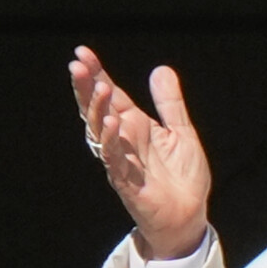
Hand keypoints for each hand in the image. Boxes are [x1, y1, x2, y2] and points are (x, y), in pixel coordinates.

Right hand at [69, 46, 211, 259]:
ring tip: (101, 88)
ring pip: (100, 132)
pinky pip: (115, 160)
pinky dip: (112, 142)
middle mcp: (123, 141)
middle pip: (97, 110)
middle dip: (86, 87)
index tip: (82, 52)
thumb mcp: (181, 132)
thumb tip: (160, 69)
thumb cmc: (181, 177)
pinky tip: (113, 124)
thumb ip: (170, 103)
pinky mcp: (127, 183)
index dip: (97, 74)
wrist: (189, 215)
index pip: (110, 95)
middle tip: (77, 64)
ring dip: (98, 111)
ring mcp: (122, 161)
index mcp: (134, 126)